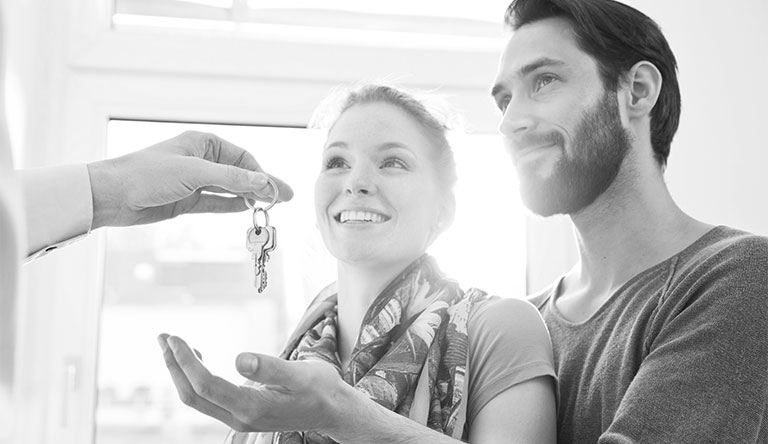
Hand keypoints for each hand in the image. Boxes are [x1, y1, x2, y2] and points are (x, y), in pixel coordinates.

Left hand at [87, 131, 293, 227]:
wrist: (111, 196)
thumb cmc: (147, 174)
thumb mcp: (193, 173)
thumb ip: (231, 179)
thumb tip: (263, 182)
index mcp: (202, 143)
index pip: (242, 158)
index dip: (261, 174)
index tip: (276, 191)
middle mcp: (200, 160)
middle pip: (240, 174)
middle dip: (262, 186)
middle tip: (286, 199)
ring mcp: (194, 181)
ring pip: (230, 189)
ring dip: (250, 198)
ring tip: (272, 208)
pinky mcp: (186, 201)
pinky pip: (216, 203)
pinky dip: (232, 206)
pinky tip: (248, 210)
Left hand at [157, 333, 349, 434]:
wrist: (333, 410)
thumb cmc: (320, 389)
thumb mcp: (300, 373)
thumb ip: (269, 367)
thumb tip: (238, 359)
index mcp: (252, 407)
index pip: (206, 385)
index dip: (186, 362)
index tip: (175, 339)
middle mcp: (240, 417)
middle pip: (193, 395)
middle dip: (174, 366)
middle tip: (164, 337)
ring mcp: (239, 418)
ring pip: (197, 398)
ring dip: (180, 372)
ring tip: (172, 345)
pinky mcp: (241, 413)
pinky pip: (208, 398)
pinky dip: (195, 377)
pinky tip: (197, 358)